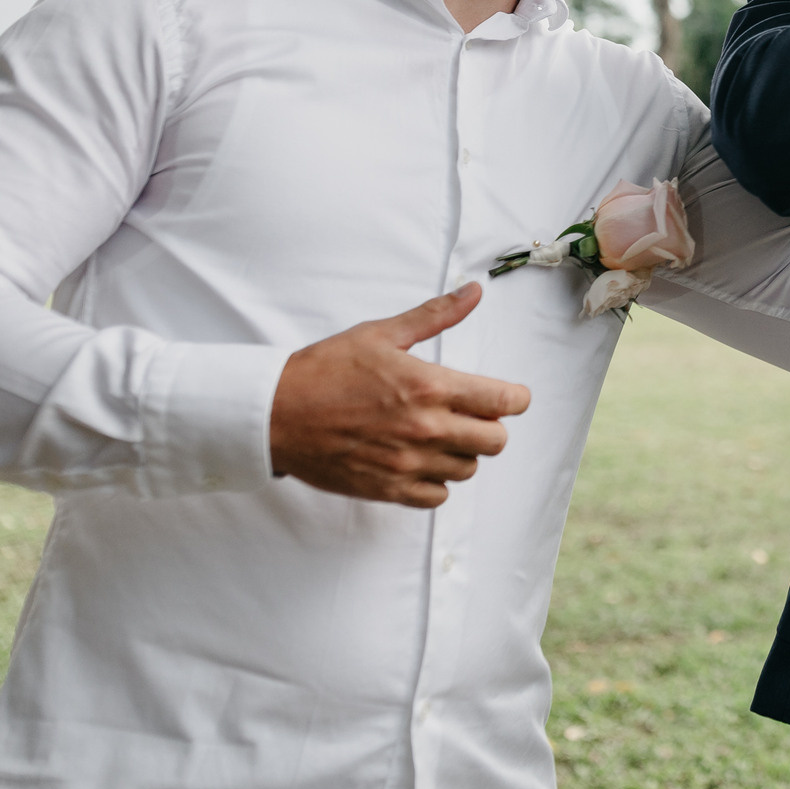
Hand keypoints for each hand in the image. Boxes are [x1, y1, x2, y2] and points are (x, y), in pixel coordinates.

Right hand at [268, 285, 531, 507]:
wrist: (274, 413)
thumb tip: (473, 291)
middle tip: (468, 414)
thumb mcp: (382, 334)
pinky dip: (435, 482)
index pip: (506, 402)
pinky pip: (437, 497)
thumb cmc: (324, 369)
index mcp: (430, 387)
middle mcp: (426, 429)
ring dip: (461, 452)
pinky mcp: (387, 489)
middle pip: (496, 441)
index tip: (508, 396)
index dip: (515, 398)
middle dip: (490, 426)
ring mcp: (408, 463)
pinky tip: (419, 460)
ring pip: (467, 469)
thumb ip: (435, 315)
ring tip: (437, 435)